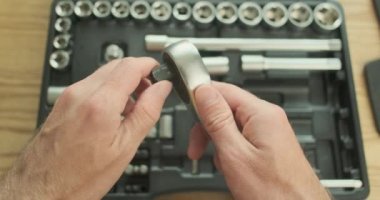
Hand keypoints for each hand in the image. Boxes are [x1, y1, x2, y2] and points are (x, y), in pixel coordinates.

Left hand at [0, 57, 171, 199]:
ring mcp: (68, 96)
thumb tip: (161, 89)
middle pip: (117, 64)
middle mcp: (80, 93)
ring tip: (133, 107)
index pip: (131, 66)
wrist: (41, 190)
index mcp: (99, 103)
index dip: (150, 65)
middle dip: (138, 73)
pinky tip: (114, 112)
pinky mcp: (62, 102)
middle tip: (150, 92)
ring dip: (123, 82)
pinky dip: (108, 91)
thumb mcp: (125, 147)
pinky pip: (91, 85)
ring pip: (103, 73)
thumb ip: (147, 112)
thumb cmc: (78, 177)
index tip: (159, 72)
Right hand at [188, 82, 329, 199]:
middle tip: (196, 147)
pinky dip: (230, 150)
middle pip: (226, 108)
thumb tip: (203, 91)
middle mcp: (268, 118)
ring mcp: (270, 132)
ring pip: (231, 124)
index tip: (186, 108)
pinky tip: (230, 165)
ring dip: (217, 141)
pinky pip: (241, 138)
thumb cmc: (275, 191)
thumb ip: (217, 120)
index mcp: (262, 114)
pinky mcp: (269, 145)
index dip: (201, 97)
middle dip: (207, 127)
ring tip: (219, 162)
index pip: (223, 90)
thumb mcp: (235, 154)